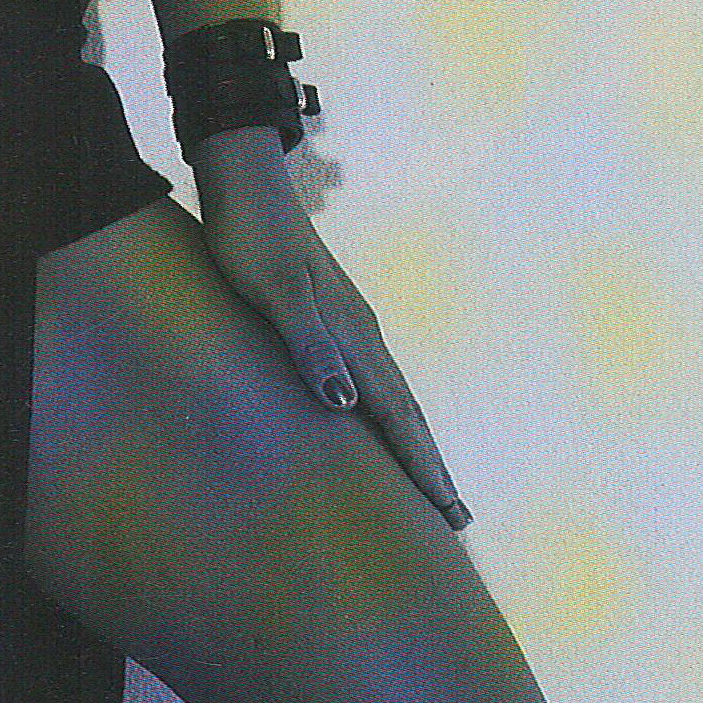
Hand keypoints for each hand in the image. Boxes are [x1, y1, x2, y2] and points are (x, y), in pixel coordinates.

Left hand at [189, 126, 470, 529]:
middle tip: (457, 518)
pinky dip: (387, 413)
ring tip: (430, 481)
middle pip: (406, 414)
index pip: (396, 416)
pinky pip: (373, 378)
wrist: (246, 184)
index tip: (449, 512)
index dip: (421, 465)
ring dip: (413, 442)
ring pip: (393, 396)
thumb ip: (308, 345)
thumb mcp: (273, 293)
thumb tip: (345, 403)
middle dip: (429, 466)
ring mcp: (351, 324)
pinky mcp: (333, 316)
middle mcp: (362, 335)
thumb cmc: (248, 240)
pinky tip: (379, 419)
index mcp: (352, 336)